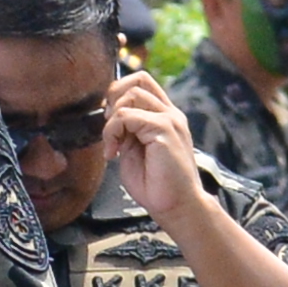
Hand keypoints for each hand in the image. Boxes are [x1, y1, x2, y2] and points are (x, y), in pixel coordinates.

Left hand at [105, 69, 205, 228]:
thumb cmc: (156, 185)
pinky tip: (114, 154)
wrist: (177, 207)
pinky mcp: (165, 129)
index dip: (120, 94)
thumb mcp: (135, 150)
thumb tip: (110, 115)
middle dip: (115, 98)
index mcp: (165, 117)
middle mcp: (170, 114)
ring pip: (130, 95)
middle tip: (110, 129)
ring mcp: (170, 119)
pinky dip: (112, 132)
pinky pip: (126, 115)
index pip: (143, 83)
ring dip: (112, 120)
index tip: (111, 124)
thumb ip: (126, 129)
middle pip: (138, 79)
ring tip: (113, 146)